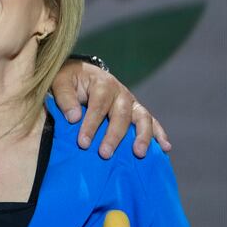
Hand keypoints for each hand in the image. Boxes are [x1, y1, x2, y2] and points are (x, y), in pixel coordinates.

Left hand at [51, 60, 170, 158]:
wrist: (81, 73)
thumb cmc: (69, 80)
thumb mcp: (60, 81)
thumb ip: (65, 97)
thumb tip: (74, 118)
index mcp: (102, 83)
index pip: (98, 106)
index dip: (91, 125)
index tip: (83, 143)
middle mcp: (120, 91)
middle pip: (121, 114)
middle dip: (113, 135)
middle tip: (104, 154)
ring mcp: (131, 101)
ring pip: (142, 117)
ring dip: (142, 136)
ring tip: (138, 154)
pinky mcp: (137, 110)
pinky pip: (152, 122)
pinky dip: (159, 134)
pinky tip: (165, 147)